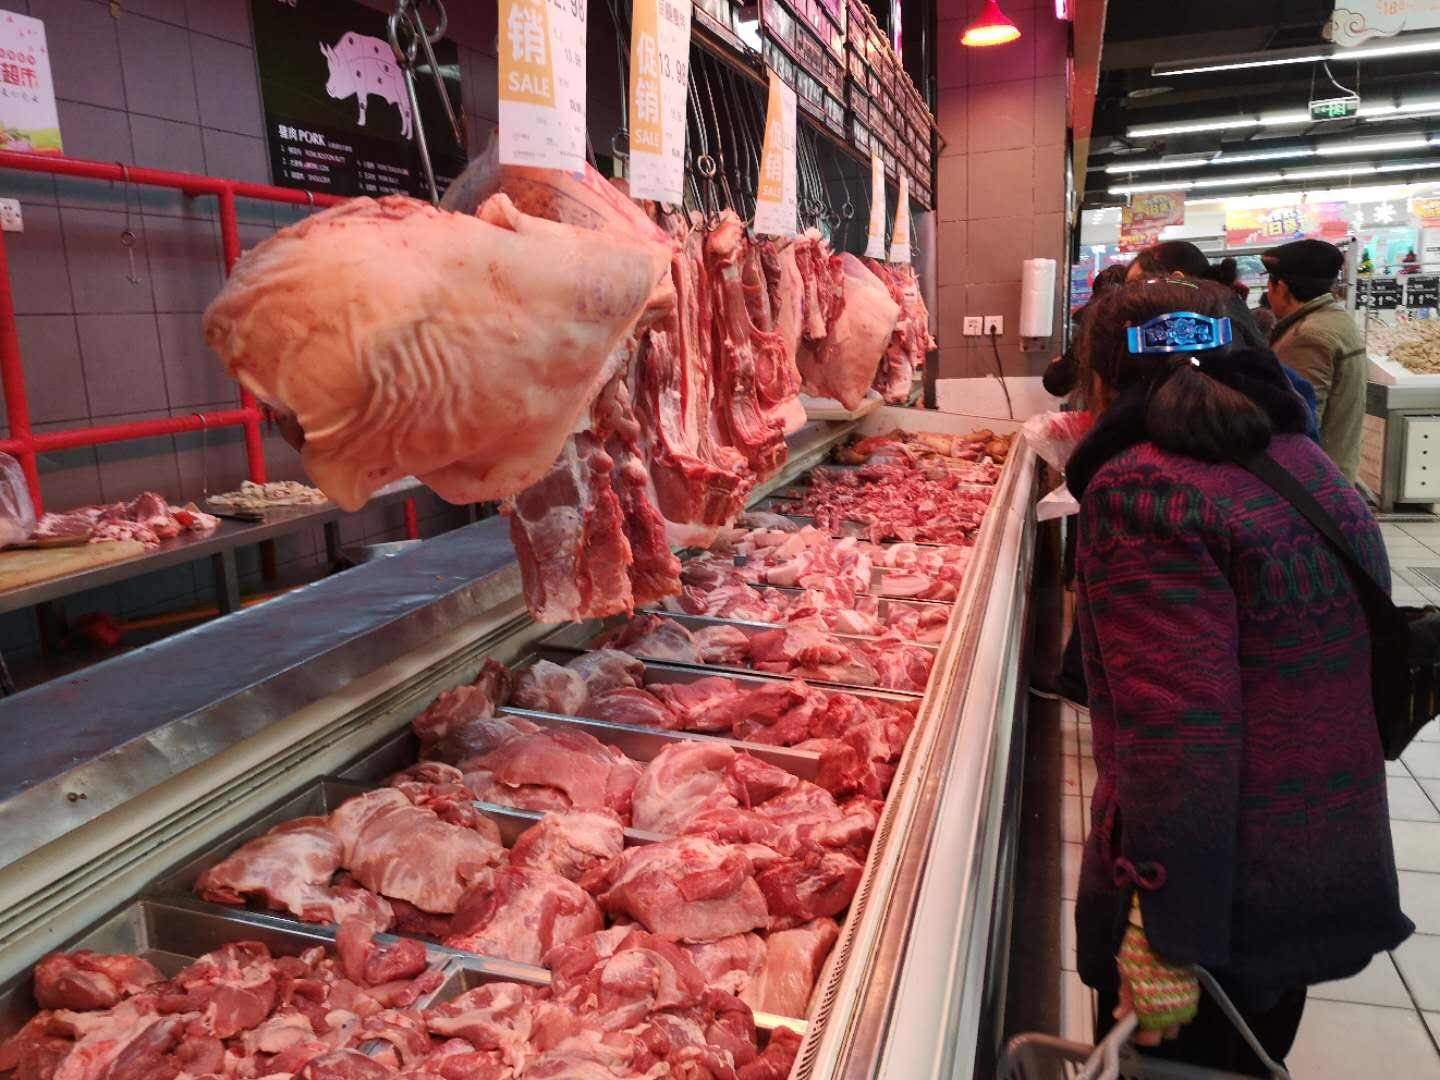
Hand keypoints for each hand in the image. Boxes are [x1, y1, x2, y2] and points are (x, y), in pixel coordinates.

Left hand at [1114, 899, 1198, 1043]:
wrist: (1164, 928)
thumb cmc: (1141, 948)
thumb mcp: (1126, 971)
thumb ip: (1126, 997)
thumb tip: (1120, 1015)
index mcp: (1153, 1007)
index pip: (1151, 1037)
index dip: (1141, 1036)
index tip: (1133, 1031)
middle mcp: (1173, 1008)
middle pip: (1168, 1032)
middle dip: (1155, 1028)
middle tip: (1143, 1016)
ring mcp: (1186, 999)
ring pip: (1180, 1020)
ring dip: (1168, 1017)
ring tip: (1154, 1002)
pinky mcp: (1194, 988)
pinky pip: (1187, 1005)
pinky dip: (1177, 1004)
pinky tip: (1166, 993)